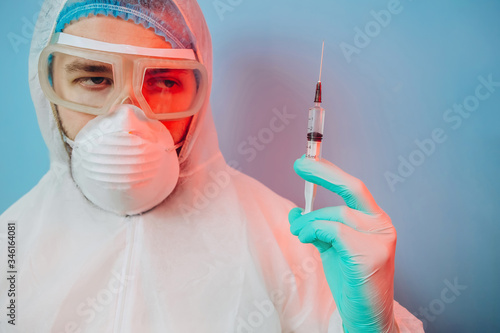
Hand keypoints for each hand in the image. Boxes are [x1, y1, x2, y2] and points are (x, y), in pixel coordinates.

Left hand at [288, 155, 398, 332]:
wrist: (365, 316)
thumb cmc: (350, 281)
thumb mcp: (330, 248)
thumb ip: (318, 227)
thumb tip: (296, 212)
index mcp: (375, 221)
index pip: (355, 188)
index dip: (331, 171)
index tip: (307, 161)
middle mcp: (383, 226)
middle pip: (351, 190)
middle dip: (323, 173)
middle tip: (298, 164)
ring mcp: (381, 240)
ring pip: (336, 214)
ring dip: (309, 221)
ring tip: (297, 232)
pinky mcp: (372, 255)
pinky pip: (335, 230)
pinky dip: (315, 230)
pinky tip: (307, 239)